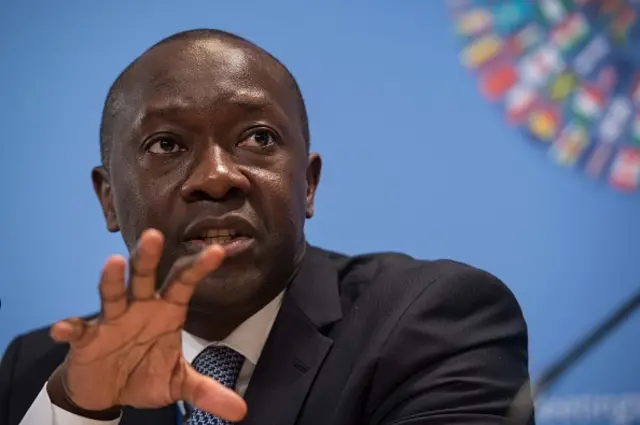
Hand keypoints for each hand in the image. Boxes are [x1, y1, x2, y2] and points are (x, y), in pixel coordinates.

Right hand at [47, 229, 246, 420]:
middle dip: (148, 257)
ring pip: (112, 295)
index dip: (199, 268)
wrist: (107, 392)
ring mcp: (111, 320)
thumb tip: (241, 412)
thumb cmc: (144, 374)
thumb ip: (207, 391)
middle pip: (144, 277)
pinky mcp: (86, 339)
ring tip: (112, 263)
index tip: (217, 251)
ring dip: (111, 280)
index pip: (184, 284)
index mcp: (166, 311)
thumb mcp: (177, 383)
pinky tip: (62, 329)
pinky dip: (69, 328)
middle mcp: (140, 308)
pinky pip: (77, 331)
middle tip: (154, 235)